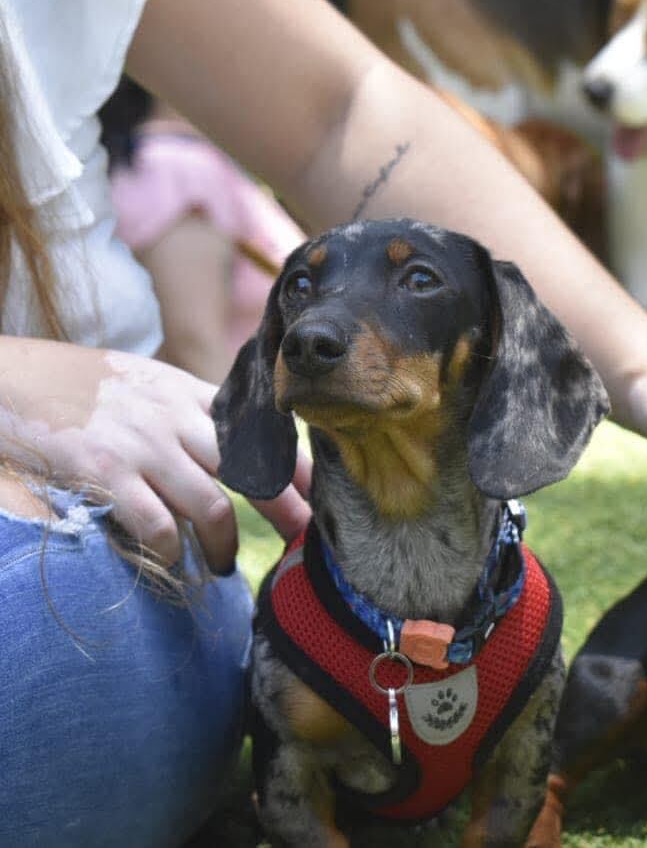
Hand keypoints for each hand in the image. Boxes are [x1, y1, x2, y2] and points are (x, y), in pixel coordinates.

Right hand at [0, 339, 309, 572]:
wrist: (7, 379)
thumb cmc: (77, 386)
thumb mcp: (144, 383)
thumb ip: (187, 410)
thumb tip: (232, 448)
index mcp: (187, 393)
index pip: (260, 430)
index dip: (296, 466)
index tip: (319, 494)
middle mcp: (173, 416)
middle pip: (251, 471)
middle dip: (284, 510)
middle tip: (301, 541)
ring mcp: (141, 445)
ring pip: (212, 506)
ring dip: (224, 545)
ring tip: (220, 565)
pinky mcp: (105, 472)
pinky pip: (158, 525)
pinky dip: (172, 552)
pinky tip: (174, 562)